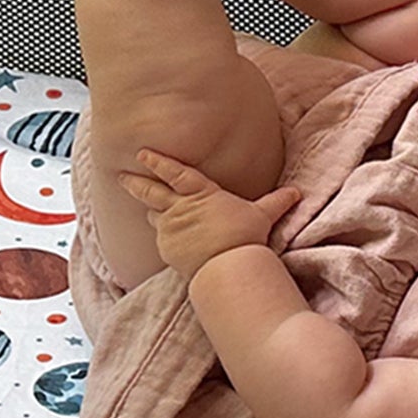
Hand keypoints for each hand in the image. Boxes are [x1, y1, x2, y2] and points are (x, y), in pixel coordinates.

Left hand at [117, 149, 301, 280]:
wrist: (226, 264)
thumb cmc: (243, 236)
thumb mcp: (261, 215)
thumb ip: (275, 202)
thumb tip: (296, 193)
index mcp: (201, 193)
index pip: (175, 172)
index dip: (158, 162)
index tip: (142, 154)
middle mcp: (180, 207)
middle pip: (150, 191)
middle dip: (134, 181)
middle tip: (120, 175)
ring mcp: (170, 228)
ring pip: (153, 215)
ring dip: (150, 210)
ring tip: (145, 208)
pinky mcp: (167, 248)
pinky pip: (161, 239)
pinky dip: (163, 236)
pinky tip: (166, 239)